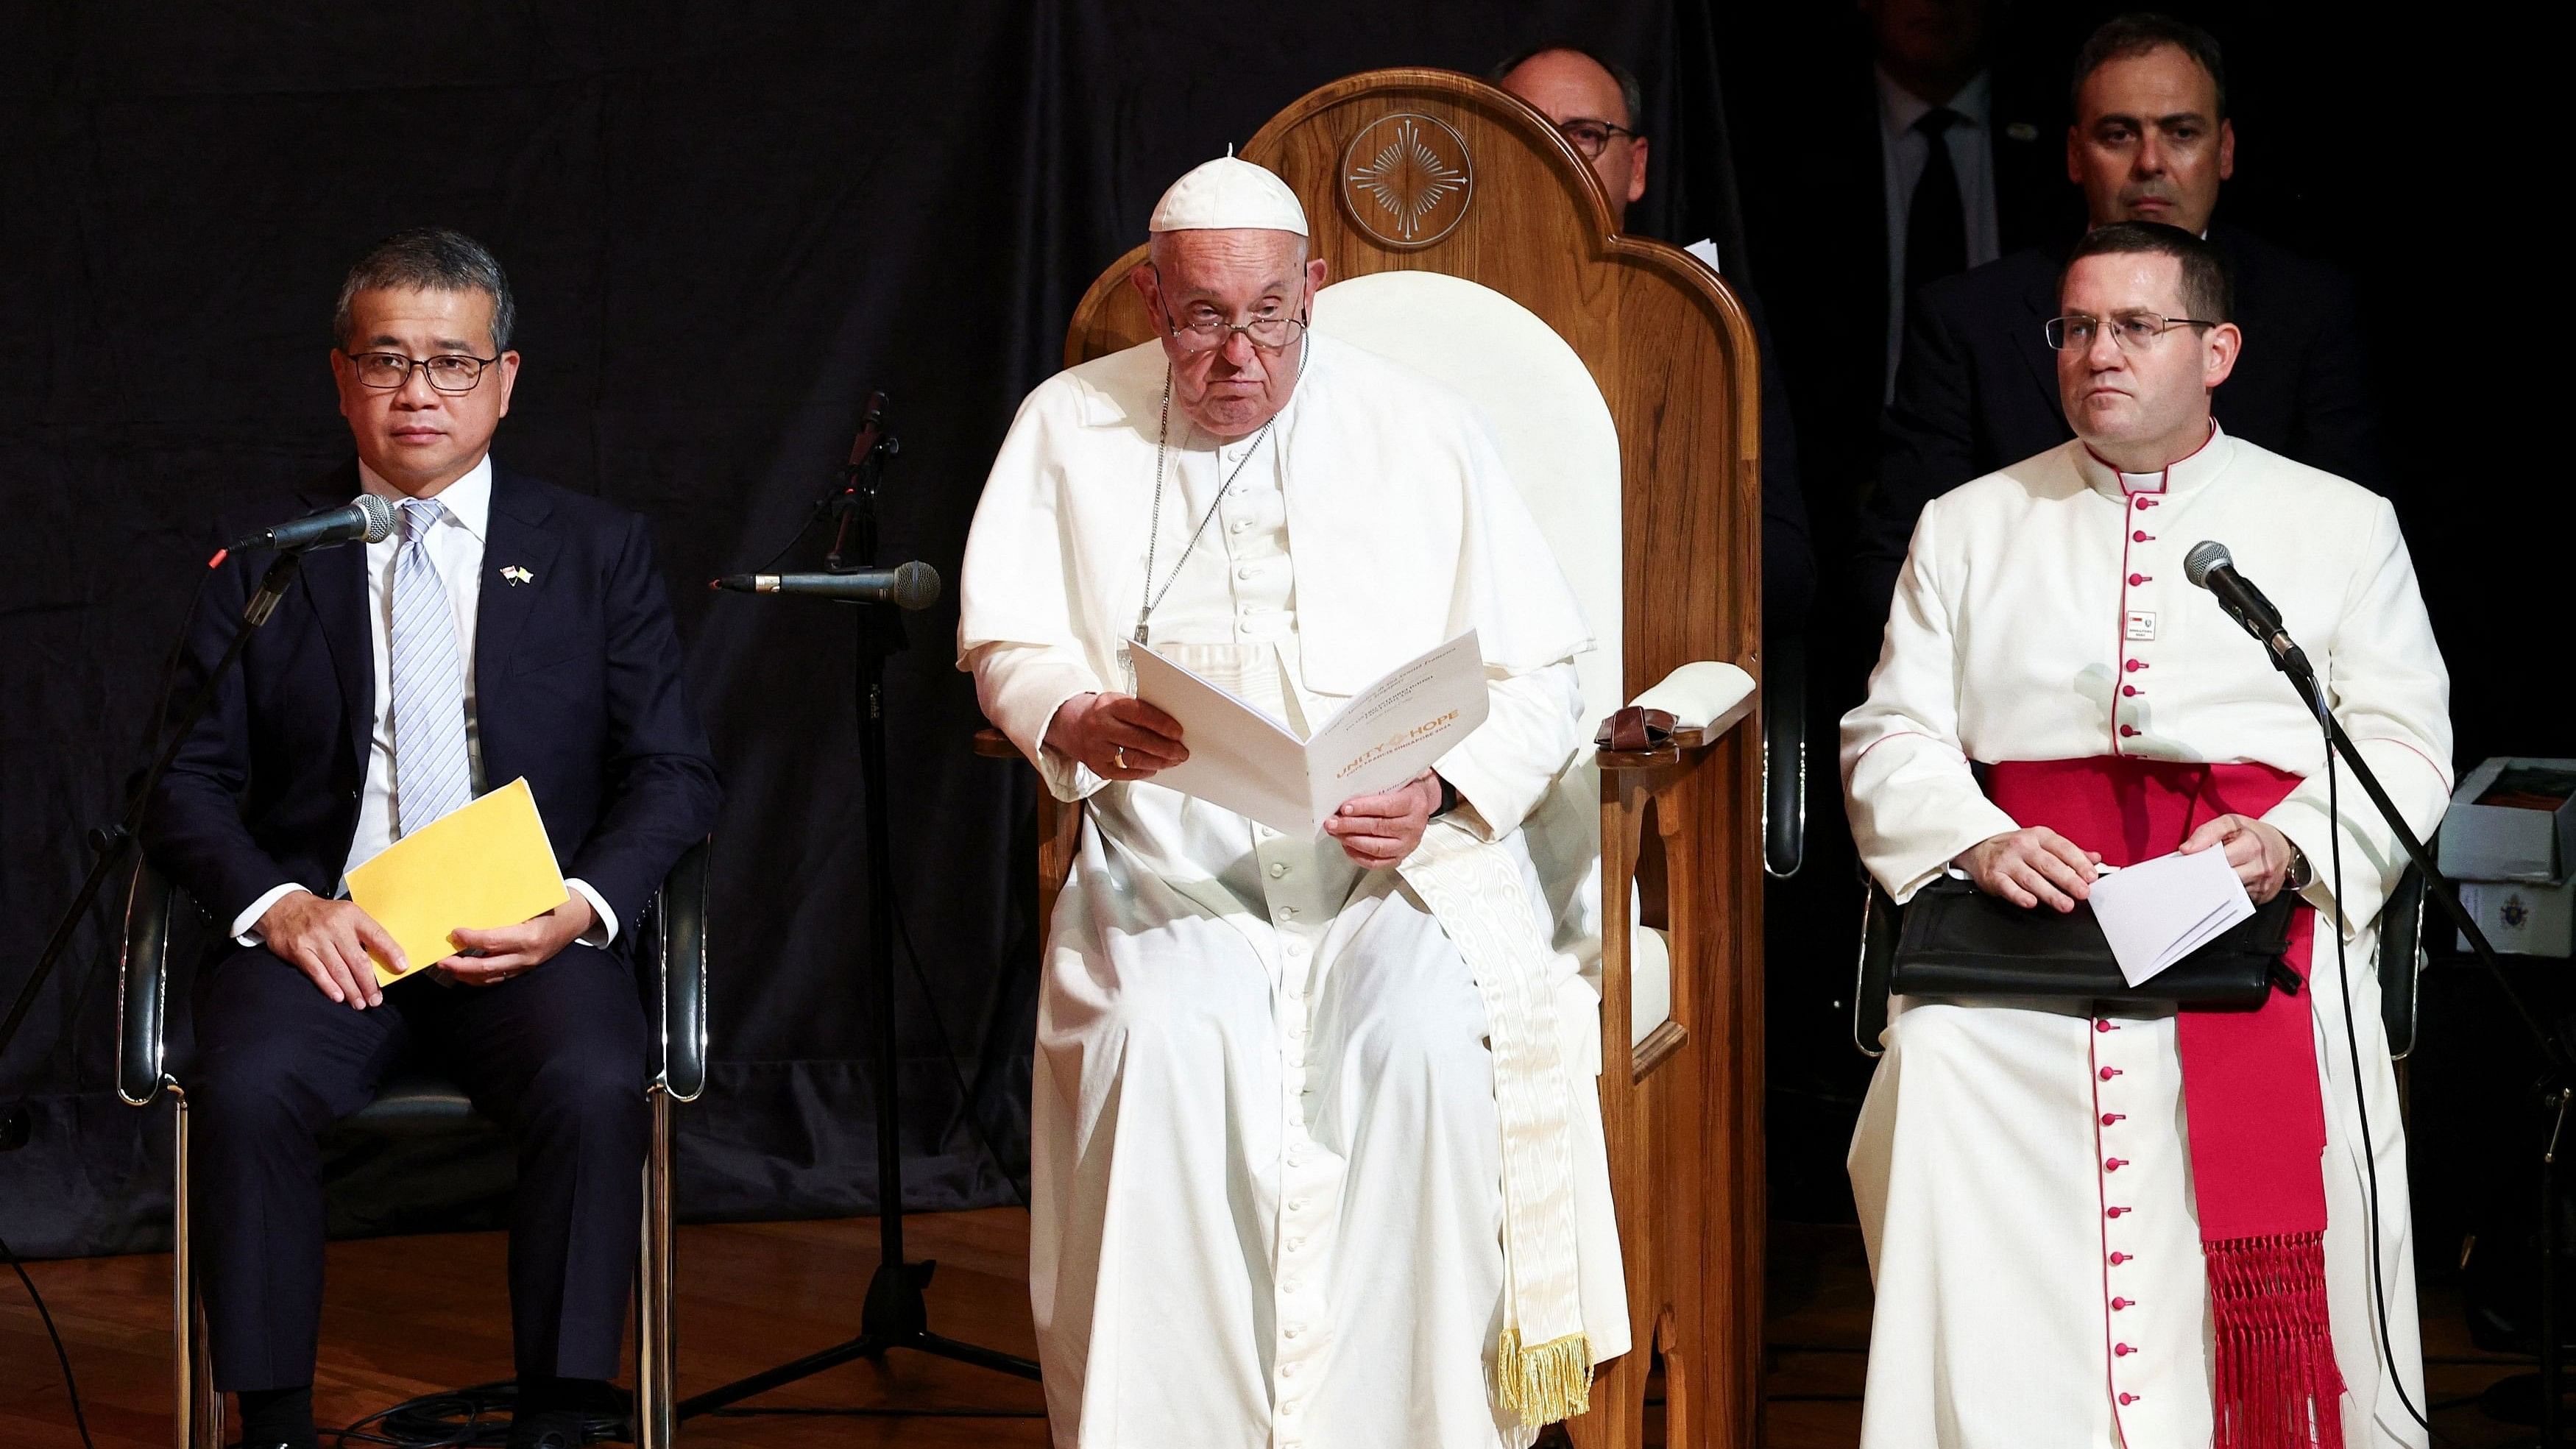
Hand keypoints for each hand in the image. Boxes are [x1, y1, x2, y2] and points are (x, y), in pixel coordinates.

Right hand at [257, 890, 399, 1007]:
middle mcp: (335, 926)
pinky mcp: (299, 950)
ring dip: (351, 990)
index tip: (402, 966)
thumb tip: (385, 959)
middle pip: (358, 959)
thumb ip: (363, 933)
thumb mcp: (346, 914)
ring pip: (339, 969)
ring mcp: (316, 938)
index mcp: (352, 915)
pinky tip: (339, 997)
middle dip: (369, 983)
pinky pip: (317, 972)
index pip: (376, 934)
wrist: (285, 907)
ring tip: (360, 1003)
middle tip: (376, 999)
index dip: (391, 951)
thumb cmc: (323, 915)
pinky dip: (329, 987)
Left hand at [434, 894, 595, 986]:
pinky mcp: (524, 969)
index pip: (493, 942)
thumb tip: (477, 904)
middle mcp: (527, 956)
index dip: (471, 939)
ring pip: (490, 977)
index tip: (455, 933)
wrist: (577, 918)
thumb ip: (510, 906)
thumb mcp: (537, 900)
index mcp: (529, 937)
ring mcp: (526, 965)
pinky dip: (479, 976)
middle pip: (487, 967)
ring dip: (466, 974)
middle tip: (441, 960)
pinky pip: (497, 977)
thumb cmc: (555, 905)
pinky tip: (466, 972)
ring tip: (448, 967)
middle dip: (461, 966)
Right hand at [1048, 692, 1186, 780]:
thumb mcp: (1116, 701)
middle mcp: (1101, 726)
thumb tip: (1169, 729)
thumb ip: (1139, 712)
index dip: (1163, 724)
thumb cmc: (1099, 712)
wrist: (1065, 721)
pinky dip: (1140, 772)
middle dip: (1166, 748)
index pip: (1141, 714)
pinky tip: (1151, 768)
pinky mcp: (1094, 765)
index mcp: (1109, 704)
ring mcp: (1096, 747)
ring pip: (1133, 758)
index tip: (1178, 733)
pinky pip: (1122, 773)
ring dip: (1156, 762)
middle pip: (1140, 740)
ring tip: (1170, 761)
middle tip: (1181, 753)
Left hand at [1325, 770, 1442, 866]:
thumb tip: (1346, 793)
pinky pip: (1376, 863)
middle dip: (1350, 825)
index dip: (1364, 808)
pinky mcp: (1400, 857)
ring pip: (1376, 847)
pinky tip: (1346, 845)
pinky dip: (1358, 856)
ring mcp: (1407, 845)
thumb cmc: (1404, 791)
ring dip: (1351, 840)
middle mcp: (1412, 826)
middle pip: (1378, 828)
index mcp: (1413, 803)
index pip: (1387, 807)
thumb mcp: (1397, 781)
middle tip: (1331, 822)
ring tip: (1335, 832)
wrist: (1421, 805)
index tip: (1344, 808)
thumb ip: (1376, 787)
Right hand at [1957, 827, 2103, 912]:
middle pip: (2049, 864)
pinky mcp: (1993, 876)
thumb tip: (2095, 859)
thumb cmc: (2016, 848)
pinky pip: (2007, 887)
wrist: (1979, 846)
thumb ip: (2069, 852)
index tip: (2091, 877)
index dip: (2079, 863)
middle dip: (2068, 880)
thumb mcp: (2042, 843)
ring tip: (2065, 904)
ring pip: (2031, 878)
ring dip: (2050, 893)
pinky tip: (2031, 902)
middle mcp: (2022, 846)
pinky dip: (2019, 895)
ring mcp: (2006, 861)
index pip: (2063, 848)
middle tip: (2083, 892)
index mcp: (2039, 836)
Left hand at [2178, 813, 2296, 904]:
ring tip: (2202, 881)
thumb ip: (2207, 832)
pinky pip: (2237, 900)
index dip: (2200, 862)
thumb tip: (2186, 850)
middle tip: (2189, 876)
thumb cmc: (2254, 834)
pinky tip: (2219, 888)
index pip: (2217, 859)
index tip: (2187, 865)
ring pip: (2227, 892)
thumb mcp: (2232, 823)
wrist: (2284, 847)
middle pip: (2222, 878)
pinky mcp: (2262, 897)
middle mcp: (2260, 867)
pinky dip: (2226, 894)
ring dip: (2214, 887)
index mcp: (2252, 845)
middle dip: (2204, 877)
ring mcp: (2262, 885)